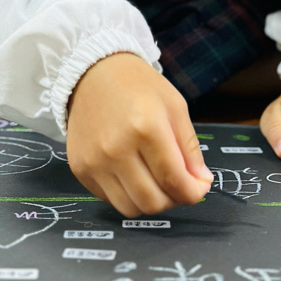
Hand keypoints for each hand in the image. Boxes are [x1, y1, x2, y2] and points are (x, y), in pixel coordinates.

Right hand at [66, 53, 212, 216]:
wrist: (93, 72)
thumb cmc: (137, 85)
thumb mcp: (175, 106)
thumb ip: (190, 147)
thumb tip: (200, 182)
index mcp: (146, 128)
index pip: (174, 181)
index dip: (193, 193)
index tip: (199, 188)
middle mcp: (117, 149)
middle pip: (152, 202)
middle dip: (174, 200)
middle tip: (179, 185)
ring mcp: (95, 161)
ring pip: (130, 208)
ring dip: (150, 201)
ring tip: (156, 180)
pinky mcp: (80, 168)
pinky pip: (109, 199)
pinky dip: (126, 194)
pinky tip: (132, 173)